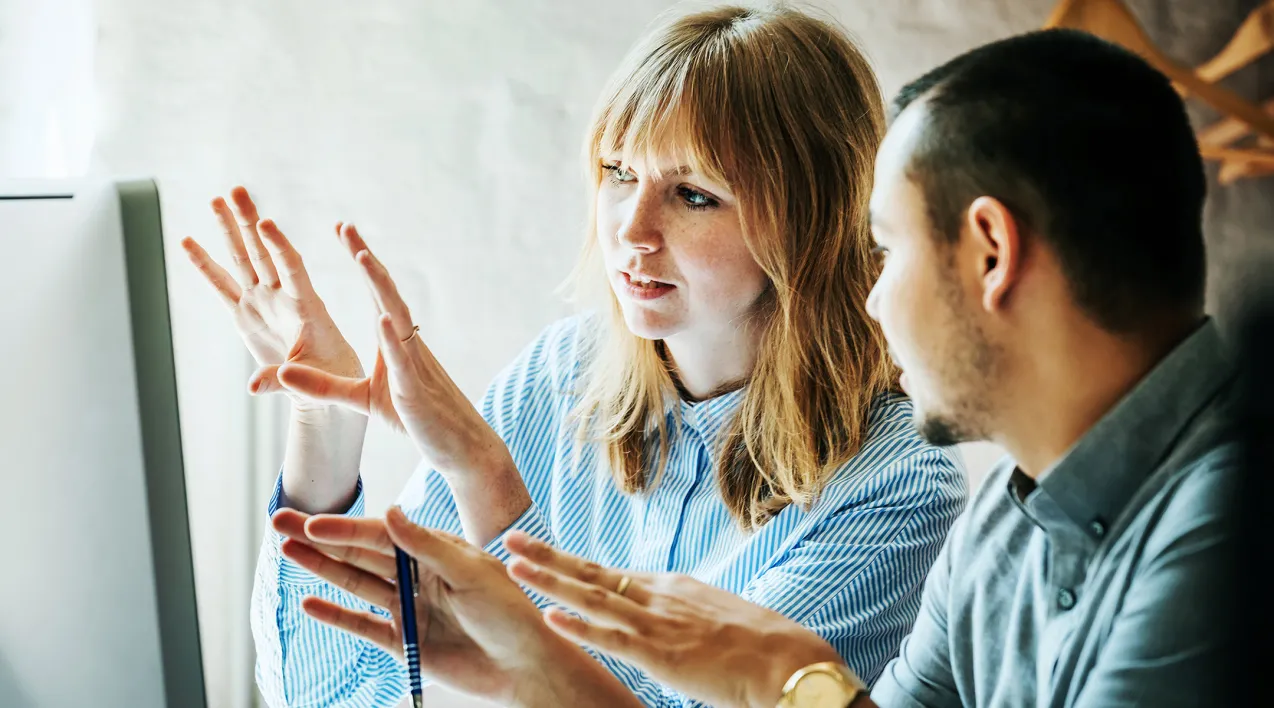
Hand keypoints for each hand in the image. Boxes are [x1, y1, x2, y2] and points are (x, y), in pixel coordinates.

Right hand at [181, 186, 363, 407]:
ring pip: (242, 260)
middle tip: (236, 190)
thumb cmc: (331, 379)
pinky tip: (188, 241)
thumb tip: (252, 389)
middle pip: (263, 252)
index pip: (292, 268)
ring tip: (215, 199)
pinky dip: (204, 266)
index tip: (266, 223)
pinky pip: (220, 286)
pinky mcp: (246, 315)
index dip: (279, 246)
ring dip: (229, 231)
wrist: (325, 385)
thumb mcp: (313, 381)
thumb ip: (283, 380)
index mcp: (306, 306)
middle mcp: (282, 297)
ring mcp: (262, 302)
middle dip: (249, 222)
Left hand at [271, 235, 505, 476]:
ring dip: (380, 286)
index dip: (361, 261)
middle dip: (366, 258)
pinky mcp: (415, 390)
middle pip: (385, 292)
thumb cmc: (416, 419)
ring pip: (396, 316)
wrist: (459, 446)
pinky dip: (392, 337)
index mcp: (394, 341)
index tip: (344, 231)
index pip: (376, 293)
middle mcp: (406, 343)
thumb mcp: (361, 400)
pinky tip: (382, 317)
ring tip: (362, 257)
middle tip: (346, 227)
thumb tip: (284, 372)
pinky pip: (403, 359)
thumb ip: (323, 386)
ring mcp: (413, 363)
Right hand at [273, 507, 642, 707]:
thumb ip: (427, 545)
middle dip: (319, 538)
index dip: (345, 528)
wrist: (527, 665)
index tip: (312, 521)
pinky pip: (364, 625)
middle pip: (360, 553)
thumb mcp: (472, 572)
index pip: (381, 534)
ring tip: (286, 551)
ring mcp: (410, 607)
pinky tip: (309, 602)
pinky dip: (337, 615)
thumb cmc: (511, 612)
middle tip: (278, 521)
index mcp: (436, 550)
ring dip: (321, 568)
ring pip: (356, 584)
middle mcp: (418, 574)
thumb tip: (391, 511)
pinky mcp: (406, 643)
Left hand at [505, 532, 847, 707]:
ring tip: (514, 567)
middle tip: (509, 539)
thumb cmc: (757, 645)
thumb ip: (681, 614)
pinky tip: (551, 617)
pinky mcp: (662, 654)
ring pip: (592, 597)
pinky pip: (612, 639)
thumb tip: (665, 616)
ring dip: (549, 581)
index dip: (568, 562)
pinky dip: (579, 627)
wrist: (788, 659)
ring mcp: (658, 623)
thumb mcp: (711, 617)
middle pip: (590, 572)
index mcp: (669, 587)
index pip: (607, 572)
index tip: (538, 551)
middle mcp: (658, 596)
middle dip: (547, 557)